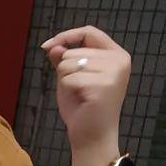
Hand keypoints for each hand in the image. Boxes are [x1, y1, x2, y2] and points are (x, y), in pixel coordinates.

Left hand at [42, 26, 129, 165]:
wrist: (91, 134)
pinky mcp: (104, 85)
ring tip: (80, 93)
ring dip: (66, 80)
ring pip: (69, 63)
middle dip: (64, 69)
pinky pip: (69, 79)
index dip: (65, 36)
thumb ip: (64, 59)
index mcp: (115, 54)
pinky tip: (81, 100)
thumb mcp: (70, 76)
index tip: (46, 46)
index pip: (89, 32)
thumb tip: (53, 46)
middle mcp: (119, 60)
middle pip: (73, 50)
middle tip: (77, 88)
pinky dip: (67, 90)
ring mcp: (114, 72)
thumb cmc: (82, 106)